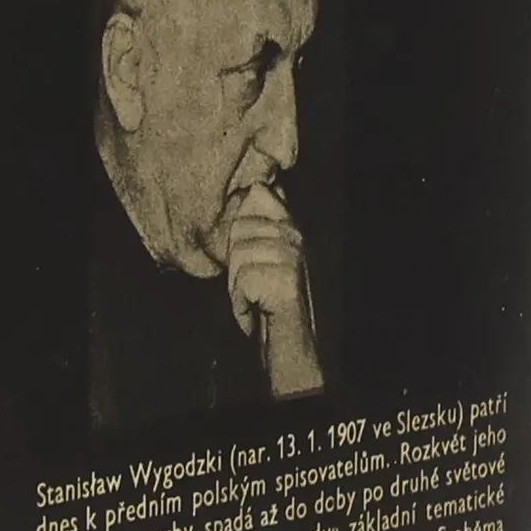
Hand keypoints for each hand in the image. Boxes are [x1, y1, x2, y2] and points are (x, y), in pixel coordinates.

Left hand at [227, 182, 324, 400]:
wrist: (287, 343)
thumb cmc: (267, 301)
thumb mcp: (259, 258)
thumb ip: (255, 225)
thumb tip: (255, 187)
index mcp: (289, 226)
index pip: (259, 191)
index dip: (240, 212)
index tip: (244, 238)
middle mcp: (295, 237)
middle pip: (239, 227)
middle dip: (235, 261)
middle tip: (251, 283)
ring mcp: (292, 256)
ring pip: (238, 254)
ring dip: (237, 285)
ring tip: (255, 297)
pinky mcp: (285, 278)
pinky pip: (242, 280)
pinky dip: (241, 302)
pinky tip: (257, 309)